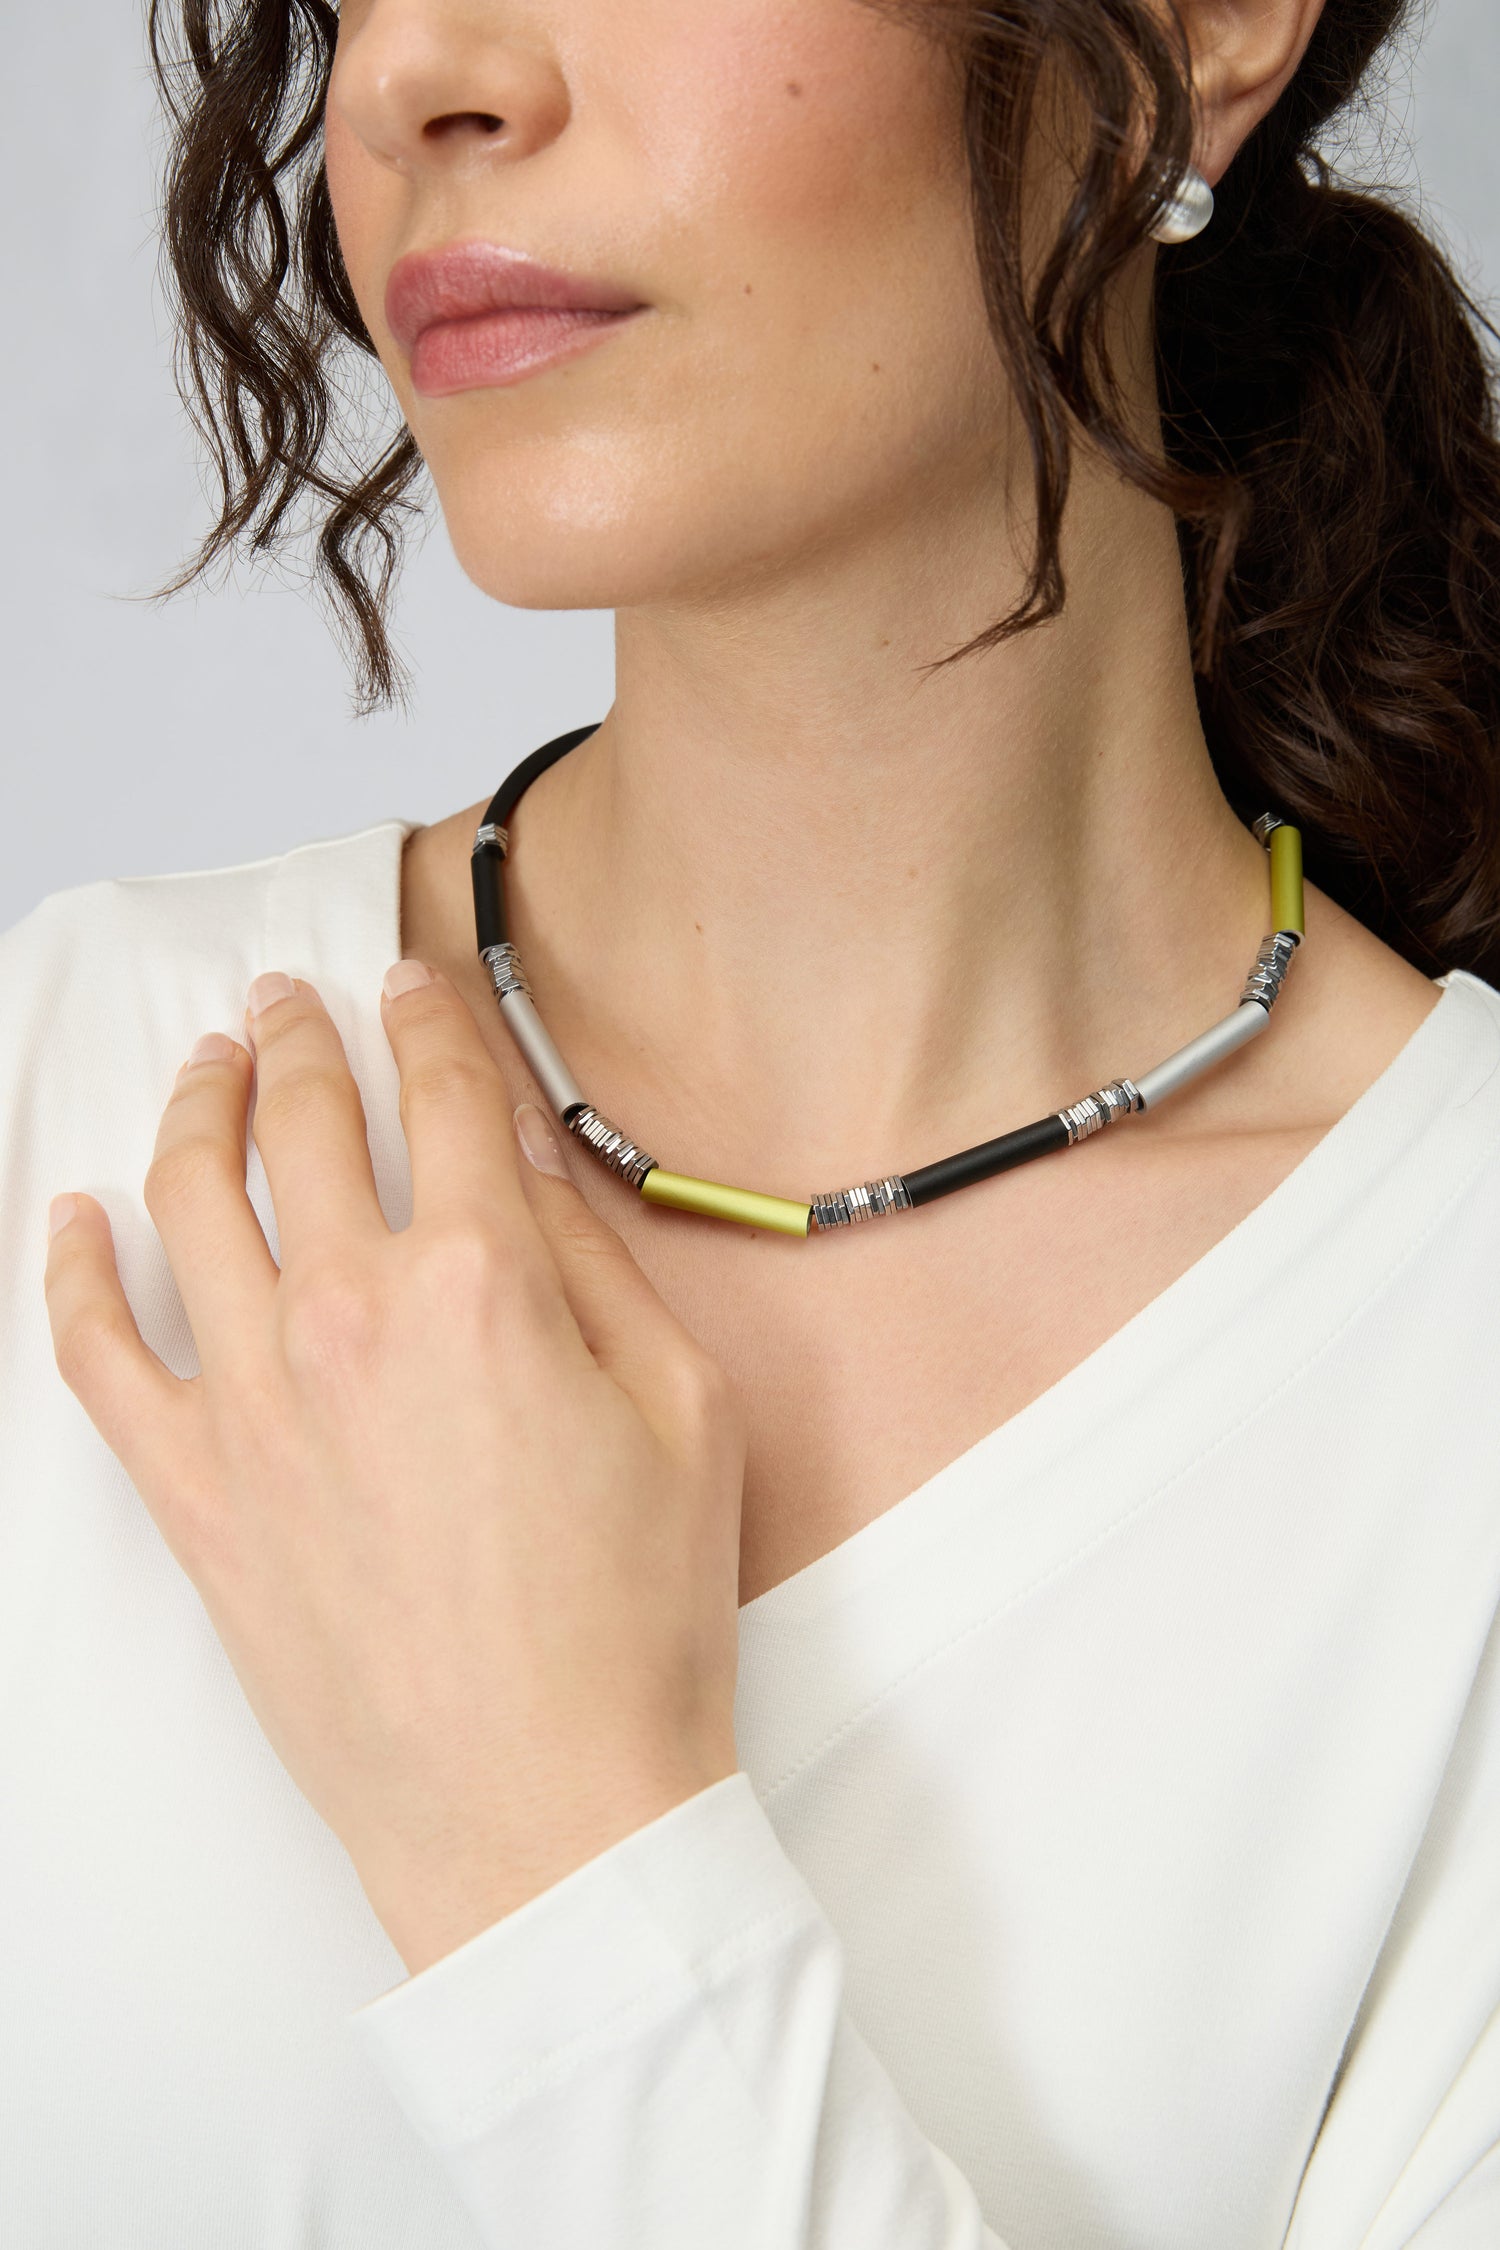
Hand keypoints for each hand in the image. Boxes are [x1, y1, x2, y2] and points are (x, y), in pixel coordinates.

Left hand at [42, 961, 746, 1974]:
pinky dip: (70, 1268)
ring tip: (204, 1068)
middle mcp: (349, 1316)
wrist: (544, 1809)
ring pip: (184, 1201)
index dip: (425, 1019)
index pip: (442, 1097)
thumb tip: (524, 1147)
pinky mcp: (194, 1495)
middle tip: (286, 1000)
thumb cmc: (634, 1623)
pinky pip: (94, 1351)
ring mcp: (253, 1405)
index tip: (405, 983)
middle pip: (304, 1127)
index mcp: (485, 1283)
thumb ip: (591, 1257)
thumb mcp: (682, 1407)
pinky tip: (73, 1217)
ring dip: (192, 1107)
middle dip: (297, 1038)